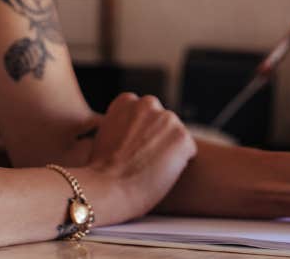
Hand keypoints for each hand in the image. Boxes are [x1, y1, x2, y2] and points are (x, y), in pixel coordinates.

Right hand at [80, 93, 196, 223]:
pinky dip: (181, 163)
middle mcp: (148, 103)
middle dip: (157, 138)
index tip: (132, 149)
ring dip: (170, 149)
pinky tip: (164, 174)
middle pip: (162, 122)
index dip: (141, 134)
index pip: (145, 113)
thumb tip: (133, 131)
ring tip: (151, 169)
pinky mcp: (182, 137)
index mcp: (127, 101)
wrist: (107, 188)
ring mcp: (167, 118)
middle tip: (143, 161)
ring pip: (176, 135)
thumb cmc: (101, 171)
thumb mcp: (104, 134)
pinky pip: (189, 150)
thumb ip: (121, 125)